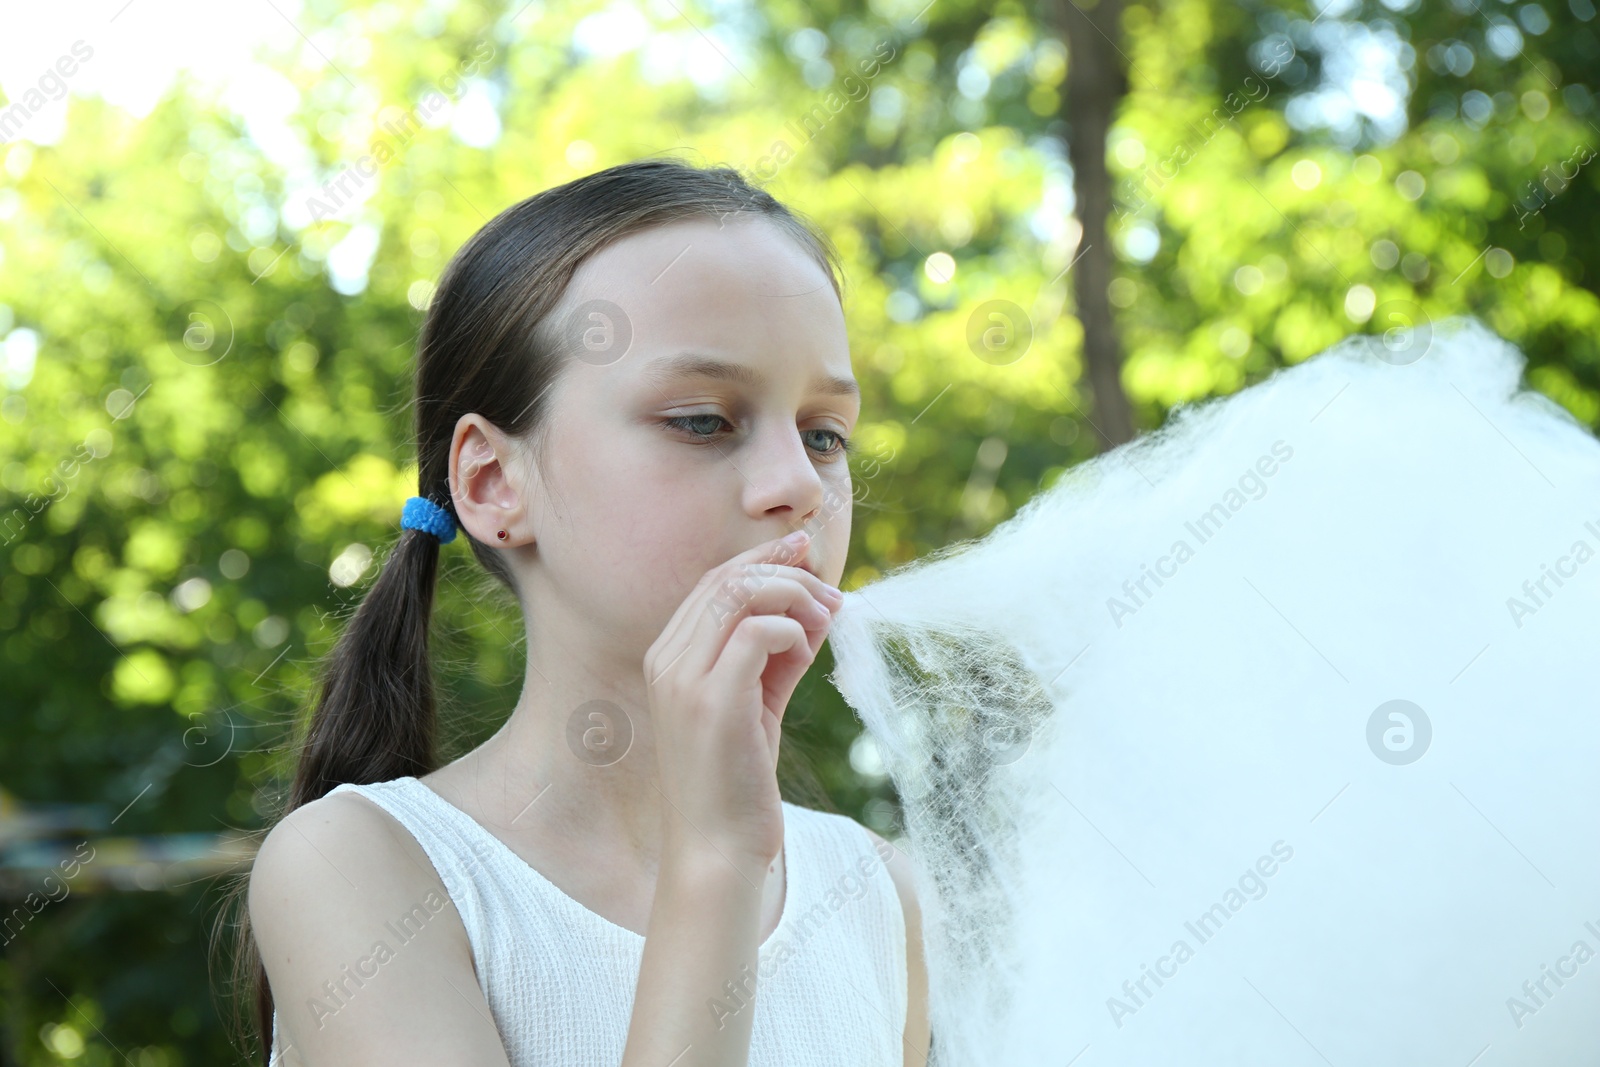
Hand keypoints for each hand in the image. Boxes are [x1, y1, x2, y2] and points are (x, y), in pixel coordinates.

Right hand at [643, 530, 843, 867]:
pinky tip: (805, 653)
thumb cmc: (737, 781)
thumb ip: (779, 655)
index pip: (713, 581)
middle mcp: (666, 660)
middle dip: (786, 572)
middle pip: (726, 578)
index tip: (805, 555)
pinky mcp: (710, 702)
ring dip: (795, 597)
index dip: (762, 559)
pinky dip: (791, 631)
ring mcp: (682, 680)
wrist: (715, 851)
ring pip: (739, 594)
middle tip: (831, 592)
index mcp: (669, 657)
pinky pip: (757, 632)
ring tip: (827, 619)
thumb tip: (817, 609)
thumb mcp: (758, 704)